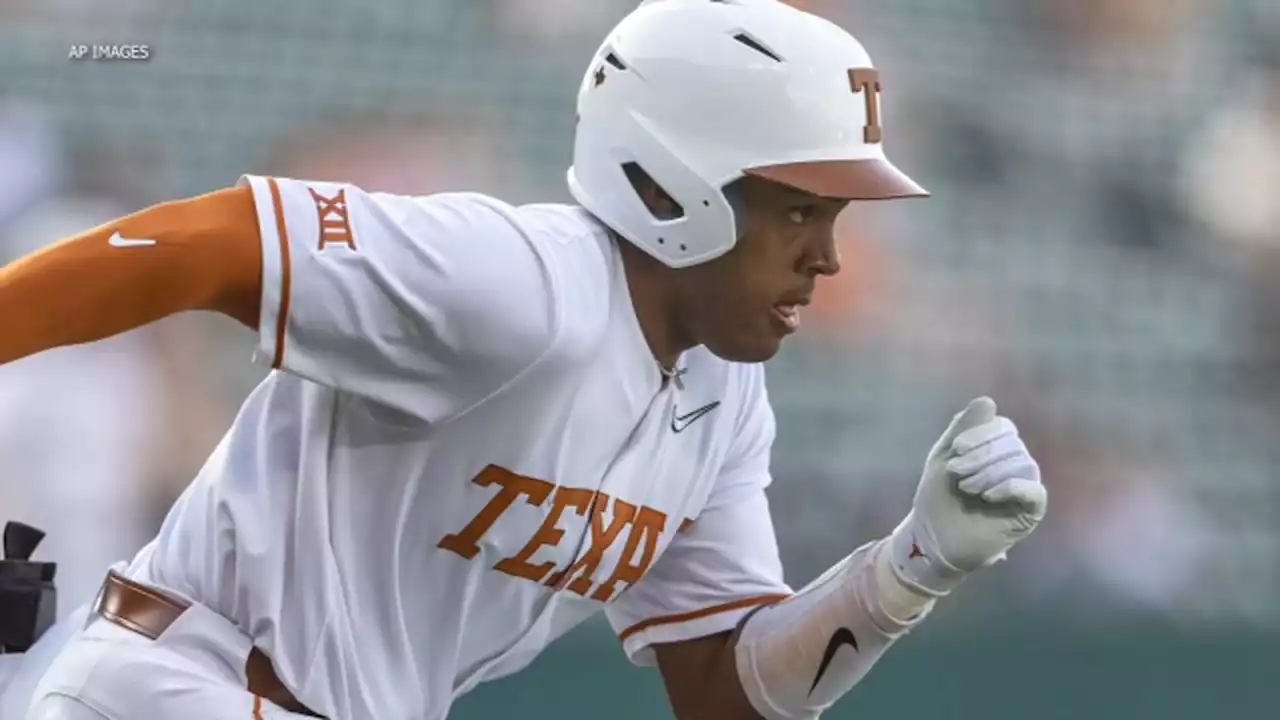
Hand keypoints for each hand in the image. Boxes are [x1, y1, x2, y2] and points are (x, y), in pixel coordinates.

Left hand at [887, 397, 1046, 595]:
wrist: (932, 538)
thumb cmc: (937, 498)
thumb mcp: (944, 456)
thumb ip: (963, 427)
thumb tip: (987, 400)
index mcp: (996, 451)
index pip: (1003, 427)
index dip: (981, 434)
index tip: (955, 451)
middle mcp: (1014, 467)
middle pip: (1013, 444)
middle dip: (982, 455)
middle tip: (956, 474)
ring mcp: (1023, 490)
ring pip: (1023, 464)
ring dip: (990, 472)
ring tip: (967, 488)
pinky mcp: (1028, 514)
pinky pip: (1035, 492)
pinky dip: (1014, 487)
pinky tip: (989, 495)